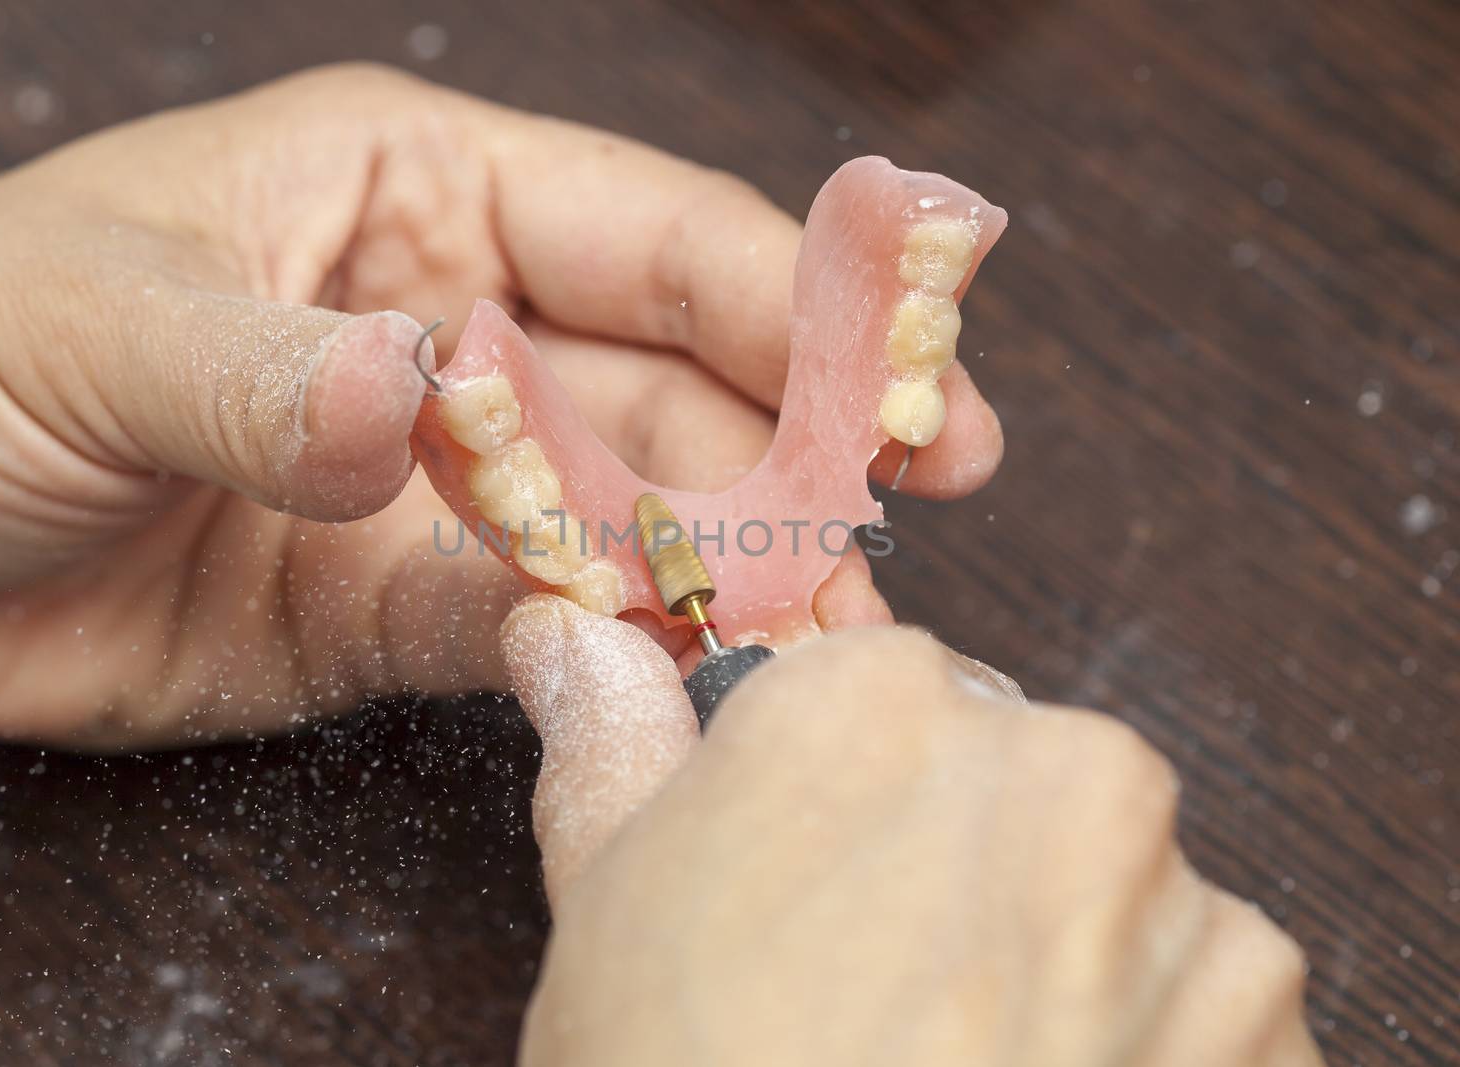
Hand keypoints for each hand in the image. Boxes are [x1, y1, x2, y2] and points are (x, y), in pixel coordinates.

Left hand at [0, 65, 1005, 743]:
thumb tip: (412, 410)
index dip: (787, 287)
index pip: (640, 228)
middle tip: (922, 498)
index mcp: (402, 194)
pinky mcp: (388, 606)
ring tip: (829, 618)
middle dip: (798, 435)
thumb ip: (267, 372)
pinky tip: (683, 672)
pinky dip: (602, 648)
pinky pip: (525, 625)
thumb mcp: (88, 323)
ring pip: (623, 514)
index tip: (916, 352)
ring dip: (726, 564)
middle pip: (671, 376)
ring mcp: (429, 477)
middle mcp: (446, 325)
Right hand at [503, 595, 1322, 1065]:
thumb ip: (614, 739)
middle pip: (1008, 778)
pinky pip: (1202, 993)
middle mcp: (1047, 760)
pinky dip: (1145, 1043)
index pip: (884, 688)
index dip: (844, 797)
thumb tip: (570, 636)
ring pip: (1110, 886)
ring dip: (1059, 956)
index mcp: (877, 704)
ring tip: (960, 1062)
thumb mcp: (610, 909)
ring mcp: (1174, 893)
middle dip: (958, 862)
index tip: (820, 877)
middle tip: (878, 989)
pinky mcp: (1263, 1013)